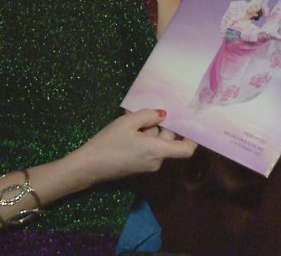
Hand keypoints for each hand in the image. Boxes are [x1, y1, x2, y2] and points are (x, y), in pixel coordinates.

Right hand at [77, 109, 195, 184]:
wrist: (88, 167)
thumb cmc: (109, 143)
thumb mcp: (128, 122)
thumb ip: (149, 115)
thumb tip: (163, 115)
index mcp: (158, 151)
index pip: (186, 150)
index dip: (192, 138)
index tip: (190, 124)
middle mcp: (157, 161)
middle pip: (168, 142)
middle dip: (160, 126)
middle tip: (146, 113)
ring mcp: (147, 166)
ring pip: (156, 144)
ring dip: (148, 131)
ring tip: (131, 120)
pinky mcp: (138, 167)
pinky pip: (147, 150)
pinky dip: (142, 139)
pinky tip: (126, 130)